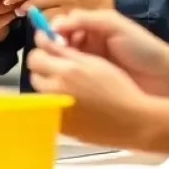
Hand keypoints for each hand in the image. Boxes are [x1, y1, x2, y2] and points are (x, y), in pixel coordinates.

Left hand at [27, 32, 156, 148]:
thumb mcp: (94, 62)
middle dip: (44, 70)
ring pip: (41, 94)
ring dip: (48, 87)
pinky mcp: (62, 128)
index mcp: (65, 72)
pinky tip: (74, 104)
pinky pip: (50, 110)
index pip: (35, 58)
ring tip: (69, 87)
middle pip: (34, 76)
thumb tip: (43, 40)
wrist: (134, 122)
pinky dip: (56, 104)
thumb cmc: (118, 88)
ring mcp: (57, 113)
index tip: (51, 52)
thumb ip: (65, 51)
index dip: (43, 52)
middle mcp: (56, 92)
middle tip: (61, 70)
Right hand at [49, 9, 168, 98]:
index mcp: (92, 28)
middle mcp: (88, 45)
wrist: (166, 79)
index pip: (63, 26)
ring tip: (57, 70)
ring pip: (64, 63)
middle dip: (52, 49)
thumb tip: (55, 24)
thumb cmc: (142, 48)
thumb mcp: (113, 24)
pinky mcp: (94, 85)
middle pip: (59, 44)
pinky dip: (66, 80)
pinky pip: (73, 80)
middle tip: (51, 57)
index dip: (52, 32)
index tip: (46, 40)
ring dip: (58, 65)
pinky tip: (64, 83)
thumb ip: (84, 19)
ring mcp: (90, 67)